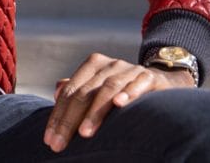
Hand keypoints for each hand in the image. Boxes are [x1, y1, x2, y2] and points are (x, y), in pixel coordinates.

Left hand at [43, 52, 194, 152]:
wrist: (160, 79)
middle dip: (69, 120)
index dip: (58, 115)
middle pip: (85, 92)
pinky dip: (128, 94)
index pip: (70, 91)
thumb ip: (78, 88)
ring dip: (95, 112)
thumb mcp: (99, 86)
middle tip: (59, 143)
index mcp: (93, 65)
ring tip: (84, 133)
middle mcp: (110, 65)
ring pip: (108, 89)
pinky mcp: (150, 78)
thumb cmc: (123, 88)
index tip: (49, 139)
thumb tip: (57, 92)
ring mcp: (130, 70)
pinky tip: (119, 105)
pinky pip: (138, 85)